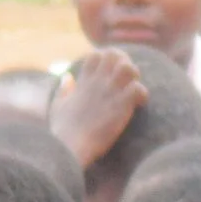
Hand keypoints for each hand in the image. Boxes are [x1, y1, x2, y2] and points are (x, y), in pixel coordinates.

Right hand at [48, 48, 146, 167]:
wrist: (70, 146)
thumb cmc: (62, 131)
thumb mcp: (58, 105)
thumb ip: (64, 90)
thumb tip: (67, 77)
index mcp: (83, 81)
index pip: (97, 55)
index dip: (107, 59)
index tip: (111, 72)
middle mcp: (97, 82)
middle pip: (114, 55)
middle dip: (124, 63)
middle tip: (127, 80)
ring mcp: (110, 92)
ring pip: (129, 67)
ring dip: (135, 76)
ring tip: (134, 90)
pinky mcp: (121, 106)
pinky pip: (138, 88)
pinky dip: (143, 94)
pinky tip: (140, 105)